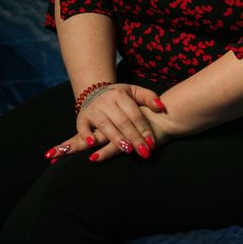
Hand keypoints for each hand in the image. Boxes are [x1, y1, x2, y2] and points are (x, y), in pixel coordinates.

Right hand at [43, 84, 175, 163]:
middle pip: (122, 122)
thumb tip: (161, 107)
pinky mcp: (82, 118)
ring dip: (116, 138)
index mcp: (119, 95)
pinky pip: (82, 127)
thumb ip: (149, 97)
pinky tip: (92, 144)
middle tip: (144, 152)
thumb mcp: (134, 92)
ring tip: (127, 149)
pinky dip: (86, 135)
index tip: (152, 143)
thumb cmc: (118, 96)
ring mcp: (93, 110)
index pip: (134, 114)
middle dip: (134, 138)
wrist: (94, 92)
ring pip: (105, 126)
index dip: (144, 129)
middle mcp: (106, 102)